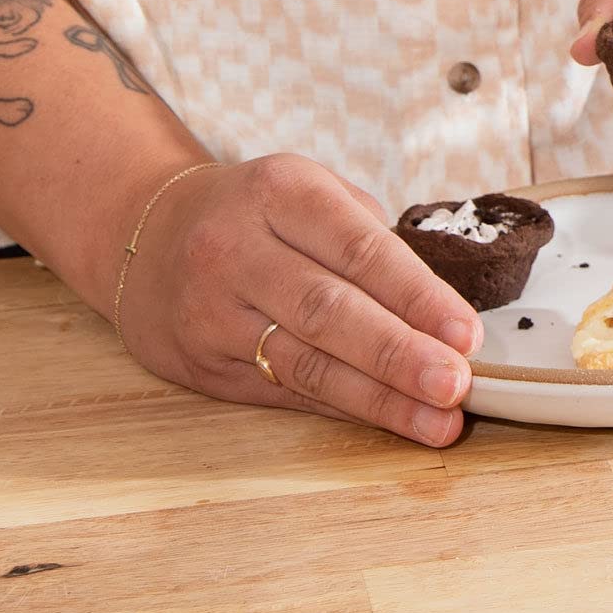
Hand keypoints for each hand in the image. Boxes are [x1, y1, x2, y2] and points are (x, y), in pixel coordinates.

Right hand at [119, 155, 481, 446]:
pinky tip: (384, 420)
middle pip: (330, 313)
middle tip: (457, 386)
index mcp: (281, 193)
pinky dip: (340, 408)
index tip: (466, 334)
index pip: (360, 251)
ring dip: (378, 399)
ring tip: (436, 422)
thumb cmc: (257, 210)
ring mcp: (211, 314)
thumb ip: (366, 236)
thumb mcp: (309, 191)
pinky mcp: (200, 365)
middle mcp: (238, 251)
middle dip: (400, 355)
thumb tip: (436, 306)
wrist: (146, 232)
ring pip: (305, 364)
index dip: (418, 296)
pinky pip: (280, 392)